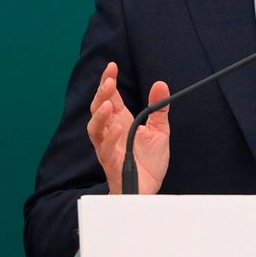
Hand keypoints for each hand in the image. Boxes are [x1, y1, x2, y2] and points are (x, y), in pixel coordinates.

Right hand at [87, 62, 170, 194]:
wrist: (150, 191)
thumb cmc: (149, 163)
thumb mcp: (160, 130)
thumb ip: (158, 108)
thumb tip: (161, 84)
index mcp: (120, 122)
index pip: (110, 98)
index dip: (107, 82)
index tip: (111, 66)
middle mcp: (110, 133)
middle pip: (98, 109)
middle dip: (101, 94)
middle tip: (109, 81)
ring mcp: (109, 148)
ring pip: (95, 129)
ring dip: (100, 116)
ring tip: (107, 104)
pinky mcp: (112, 164)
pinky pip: (106, 150)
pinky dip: (110, 138)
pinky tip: (117, 128)